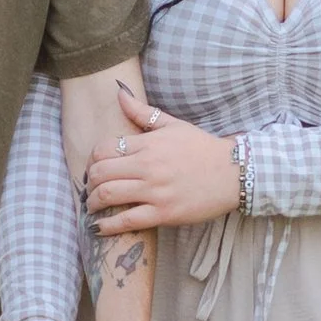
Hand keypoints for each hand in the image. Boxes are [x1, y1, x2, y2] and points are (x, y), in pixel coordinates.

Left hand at [83, 77, 239, 232]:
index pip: (104, 149)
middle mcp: (148, 166)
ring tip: (92, 207)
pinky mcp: (164, 213)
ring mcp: (155, 191)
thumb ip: (143, 112)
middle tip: (89, 188)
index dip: (91, 160)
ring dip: (92, 203)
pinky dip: (107, 226)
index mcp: (148, 144)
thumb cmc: (202, 148)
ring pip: (108, 196)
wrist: (233, 173)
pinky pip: (127, 221)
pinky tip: (99, 228)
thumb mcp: (173, 125)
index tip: (92, 168)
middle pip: (100, 173)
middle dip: (88, 183)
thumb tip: (119, 93)